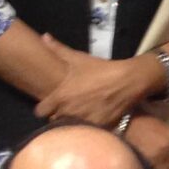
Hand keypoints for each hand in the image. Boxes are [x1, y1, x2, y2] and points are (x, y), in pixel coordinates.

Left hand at [33, 34, 153, 125]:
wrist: (128, 81)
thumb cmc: (100, 69)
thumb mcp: (78, 58)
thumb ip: (58, 49)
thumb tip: (44, 36)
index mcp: (61, 96)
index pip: (40, 111)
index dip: (44, 108)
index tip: (51, 104)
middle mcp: (69, 111)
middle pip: (54, 121)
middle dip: (58, 115)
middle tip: (67, 108)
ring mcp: (83, 121)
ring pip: (69, 128)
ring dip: (72, 122)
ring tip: (80, 114)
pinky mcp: (97, 128)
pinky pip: (86, 132)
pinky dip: (87, 127)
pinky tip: (92, 119)